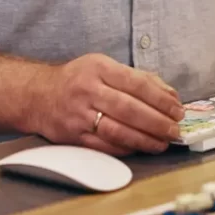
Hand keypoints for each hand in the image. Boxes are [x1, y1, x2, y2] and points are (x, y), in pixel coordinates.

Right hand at [30, 53, 184, 154]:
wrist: (37, 95)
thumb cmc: (78, 79)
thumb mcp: (104, 66)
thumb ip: (137, 78)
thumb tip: (169, 94)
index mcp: (99, 68)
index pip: (137, 83)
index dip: (160, 98)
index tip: (177, 108)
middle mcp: (88, 90)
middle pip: (129, 109)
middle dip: (157, 121)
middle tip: (174, 129)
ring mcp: (79, 115)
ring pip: (118, 130)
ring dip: (145, 139)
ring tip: (162, 143)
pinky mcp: (73, 136)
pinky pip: (104, 145)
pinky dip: (126, 148)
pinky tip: (140, 148)